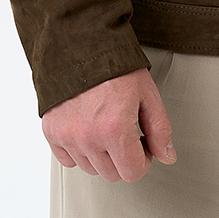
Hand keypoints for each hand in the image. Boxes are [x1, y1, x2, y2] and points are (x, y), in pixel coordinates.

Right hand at [41, 67, 176, 182]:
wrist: (81, 44)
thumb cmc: (115, 65)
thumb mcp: (147, 93)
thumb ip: (160, 129)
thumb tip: (167, 156)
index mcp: (114, 129)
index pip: (132, 173)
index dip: (143, 159)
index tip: (142, 144)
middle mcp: (88, 137)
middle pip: (112, 174)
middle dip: (124, 157)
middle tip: (126, 132)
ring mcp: (67, 136)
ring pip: (90, 169)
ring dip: (101, 155)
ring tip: (106, 126)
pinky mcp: (51, 131)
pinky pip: (68, 159)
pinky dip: (78, 150)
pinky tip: (87, 128)